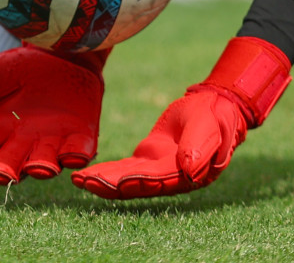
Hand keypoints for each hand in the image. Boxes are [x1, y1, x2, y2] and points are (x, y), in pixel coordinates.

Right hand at [0, 44, 107, 184]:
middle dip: (2, 171)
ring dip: (40, 168)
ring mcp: (52, 142)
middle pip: (9, 163)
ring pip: (44, 163)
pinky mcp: (80, 136)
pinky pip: (79, 150)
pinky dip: (77, 154)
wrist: (64, 55)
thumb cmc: (26, 68)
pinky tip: (76, 156)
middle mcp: (23, 143)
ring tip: (37, 169)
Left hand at [73, 36, 289, 199]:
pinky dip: (107, 171)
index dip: (136, 182)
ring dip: (103, 180)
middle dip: (110, 184)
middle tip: (84, 182)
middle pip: (137, 184)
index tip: (113, 181)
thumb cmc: (216, 117)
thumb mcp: (210, 127)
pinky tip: (87, 174)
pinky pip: (125, 168)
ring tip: (78, 180)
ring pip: (127, 179)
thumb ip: (200, 147)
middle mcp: (171, 178)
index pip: (158, 180)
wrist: (215, 108)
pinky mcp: (149, 159)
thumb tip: (190, 171)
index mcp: (188, 174)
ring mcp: (158, 170)